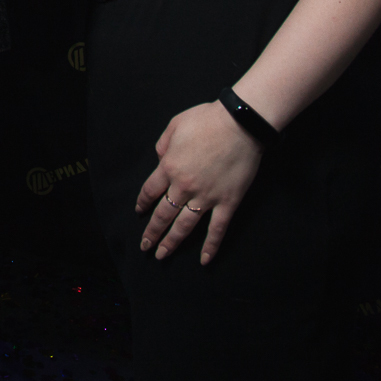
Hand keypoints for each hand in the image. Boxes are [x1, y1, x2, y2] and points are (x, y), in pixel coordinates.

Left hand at [134, 100, 264, 265]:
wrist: (240, 123)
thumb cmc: (207, 120)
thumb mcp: (175, 125)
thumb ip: (163, 145)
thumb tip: (160, 159)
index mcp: (169, 167)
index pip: (150, 192)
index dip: (143, 204)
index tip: (140, 212)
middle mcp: (184, 186)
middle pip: (163, 214)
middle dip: (152, 232)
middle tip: (146, 246)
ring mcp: (206, 197)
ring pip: (184, 226)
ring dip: (171, 242)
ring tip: (162, 255)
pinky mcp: (228, 202)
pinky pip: (217, 229)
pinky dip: (211, 246)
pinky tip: (204, 260)